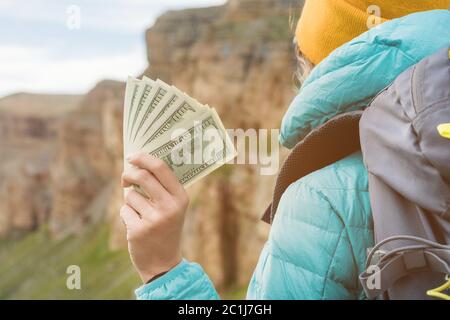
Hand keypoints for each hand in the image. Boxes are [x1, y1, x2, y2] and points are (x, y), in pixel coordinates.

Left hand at [120, 153, 188, 282]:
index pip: (161, 168)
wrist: (164, 263)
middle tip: (125, 177)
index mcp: (181, 197)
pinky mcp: (138, 230)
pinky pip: (124, 210)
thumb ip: (162, 187)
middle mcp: (170, 207)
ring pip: (130, 195)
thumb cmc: (166, 228)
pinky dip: (127, 215)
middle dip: (129, 174)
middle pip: (143, 176)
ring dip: (130, 201)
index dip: (143, 158)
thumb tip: (139, 163)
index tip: (132, 156)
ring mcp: (154, 219)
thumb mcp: (173, 207)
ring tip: (141, 214)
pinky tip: (137, 226)